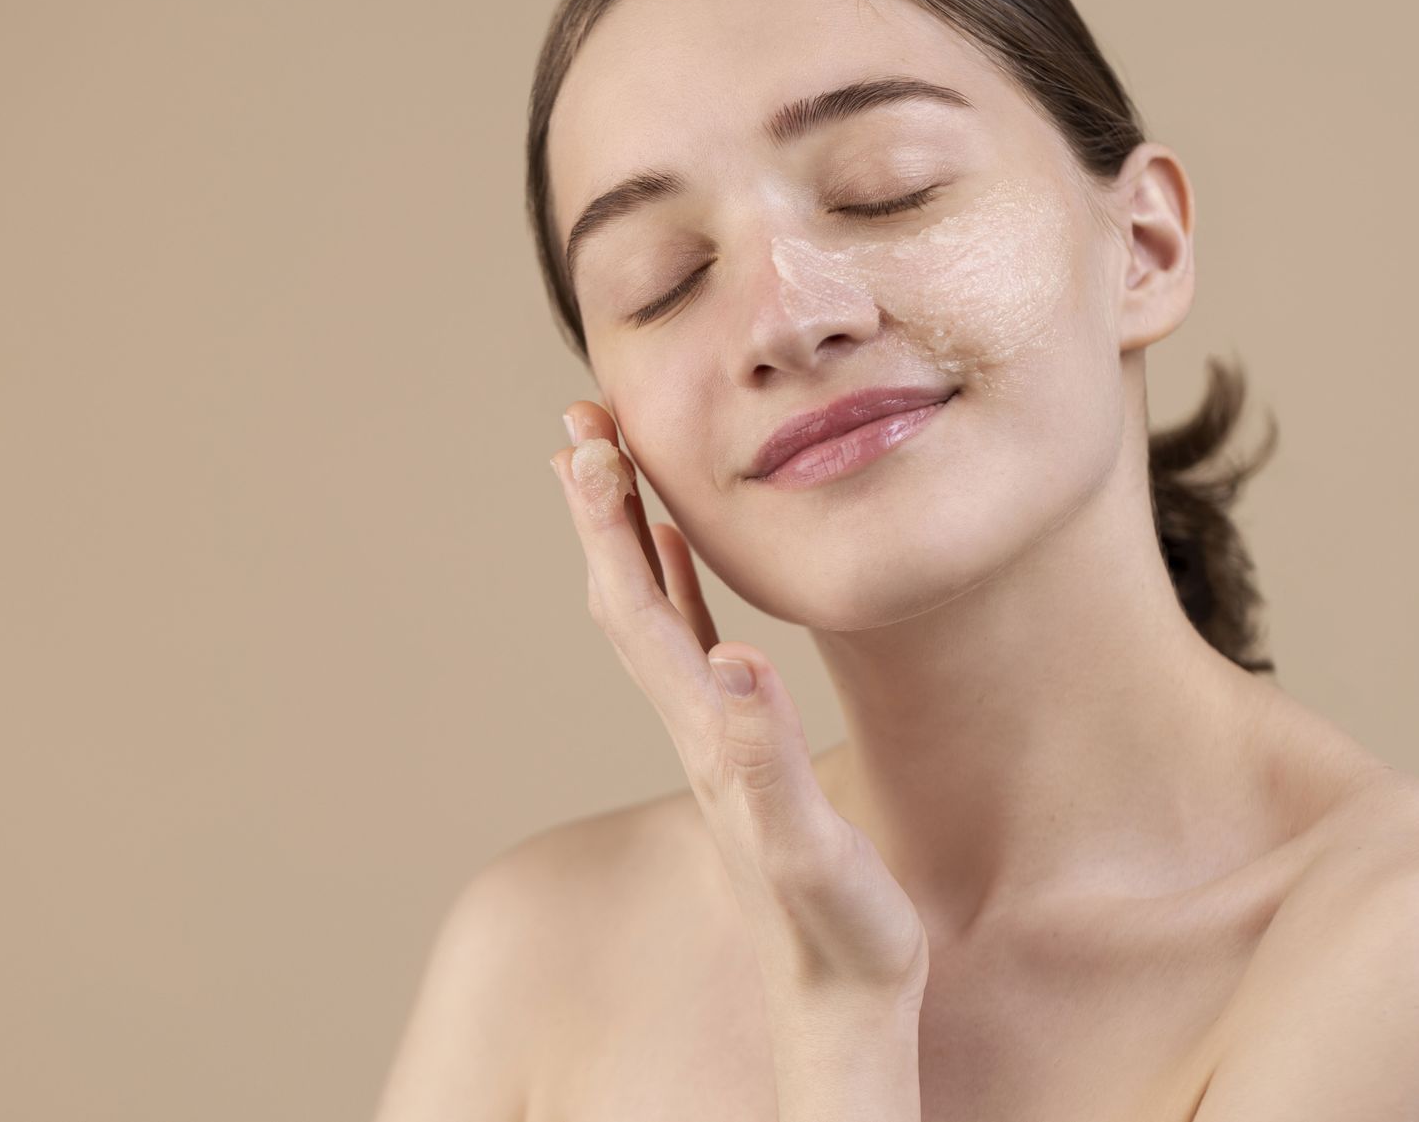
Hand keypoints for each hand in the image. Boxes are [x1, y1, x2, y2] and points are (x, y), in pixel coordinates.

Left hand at [548, 400, 930, 1008]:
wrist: (838, 996)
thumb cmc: (835, 933)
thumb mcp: (806, 850)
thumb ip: (764, 758)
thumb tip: (733, 660)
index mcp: (705, 733)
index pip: (635, 611)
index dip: (607, 527)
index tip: (587, 445)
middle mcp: (694, 724)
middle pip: (624, 596)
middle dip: (597, 508)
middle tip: (579, 423)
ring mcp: (714, 731)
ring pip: (653, 610)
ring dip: (626, 533)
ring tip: (610, 462)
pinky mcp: (741, 742)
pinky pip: (696, 638)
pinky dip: (678, 581)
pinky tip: (678, 549)